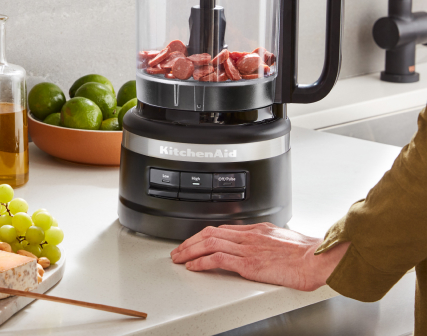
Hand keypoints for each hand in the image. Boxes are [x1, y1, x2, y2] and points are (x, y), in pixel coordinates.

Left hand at [170, 223, 349, 290]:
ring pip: (208, 243)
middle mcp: (248, 236)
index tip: (195, 241)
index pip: (222, 228)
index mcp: (257, 229)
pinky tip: (193, 266)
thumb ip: (268, 240)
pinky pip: (217, 259)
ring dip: (189, 250)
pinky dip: (201, 262)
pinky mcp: (248, 263)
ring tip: (178, 258)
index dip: (204, 234)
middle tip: (178, 249)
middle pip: (210, 232)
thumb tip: (262, 245)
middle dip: (190, 241)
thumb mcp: (284, 239)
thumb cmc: (308, 253)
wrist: (318, 259)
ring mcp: (247, 248)